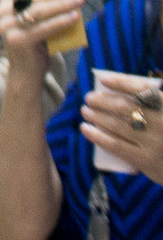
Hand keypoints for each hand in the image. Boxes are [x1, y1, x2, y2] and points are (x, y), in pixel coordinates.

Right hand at [0, 0, 83, 57]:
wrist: (25, 71)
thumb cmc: (34, 43)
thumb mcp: (32, 21)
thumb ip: (40, 6)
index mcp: (4, 5)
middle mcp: (3, 15)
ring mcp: (8, 28)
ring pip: (39, 10)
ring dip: (62, 4)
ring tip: (79, 1)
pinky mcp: (19, 40)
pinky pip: (44, 27)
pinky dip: (61, 20)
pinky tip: (75, 16)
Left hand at [83, 70, 162, 184]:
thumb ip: (154, 103)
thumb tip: (121, 89)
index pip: (143, 90)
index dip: (121, 83)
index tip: (103, 80)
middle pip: (125, 107)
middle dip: (102, 100)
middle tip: (89, 98)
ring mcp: (155, 143)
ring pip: (117, 125)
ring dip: (96, 116)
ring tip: (85, 111)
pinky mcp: (146, 160)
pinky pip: (116, 145)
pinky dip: (97, 136)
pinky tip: (85, 129)